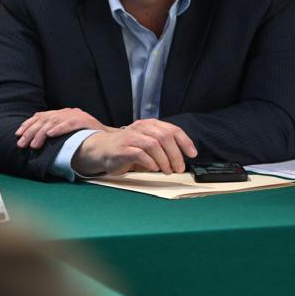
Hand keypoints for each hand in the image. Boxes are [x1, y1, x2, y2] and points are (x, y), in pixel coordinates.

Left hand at [15, 108, 106, 149]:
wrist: (107, 137)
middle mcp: (66, 112)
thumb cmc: (85, 136)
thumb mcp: (66, 133)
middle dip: (31, 132)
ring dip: (42, 133)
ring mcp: (76, 115)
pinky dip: (59, 128)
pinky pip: (70, 123)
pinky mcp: (85, 120)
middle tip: (22, 144)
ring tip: (34, 144)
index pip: (40, 117)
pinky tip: (50, 134)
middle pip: (44, 119)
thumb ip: (53, 132)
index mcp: (60, 114)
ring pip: (54, 121)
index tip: (18, 135)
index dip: (28, 125)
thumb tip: (33, 140)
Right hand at [70, 119, 197, 175]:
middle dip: (175, 155)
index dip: (185, 142)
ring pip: (154, 145)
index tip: (192, 154)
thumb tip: (182, 158)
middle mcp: (140, 128)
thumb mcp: (147, 142)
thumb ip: (162, 145)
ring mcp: (131, 137)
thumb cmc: (128, 148)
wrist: (101, 150)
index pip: (172, 130)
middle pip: (164, 137)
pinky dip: (150, 163)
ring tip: (167, 171)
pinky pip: (140, 154)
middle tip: (179, 168)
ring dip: (164, 160)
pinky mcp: (123, 149)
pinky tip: (153, 168)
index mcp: (149, 125)